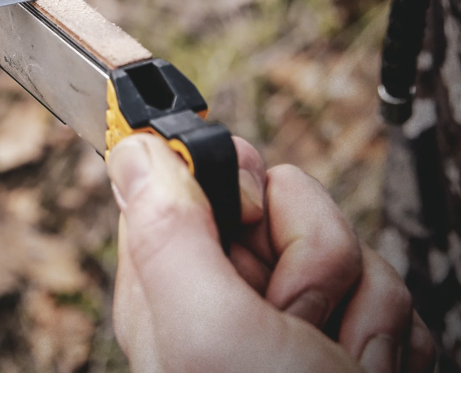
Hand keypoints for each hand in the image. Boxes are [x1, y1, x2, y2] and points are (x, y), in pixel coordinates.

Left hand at [107, 133, 434, 371]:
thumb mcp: (210, 329)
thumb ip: (168, 233)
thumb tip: (133, 149)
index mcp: (169, 283)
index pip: (189, 180)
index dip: (231, 184)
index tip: (250, 214)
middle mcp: (224, 295)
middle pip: (272, 200)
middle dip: (305, 251)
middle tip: (293, 310)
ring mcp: (289, 315)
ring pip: (336, 241)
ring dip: (352, 301)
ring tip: (333, 360)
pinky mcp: (346, 332)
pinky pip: (382, 285)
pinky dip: (386, 329)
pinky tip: (363, 371)